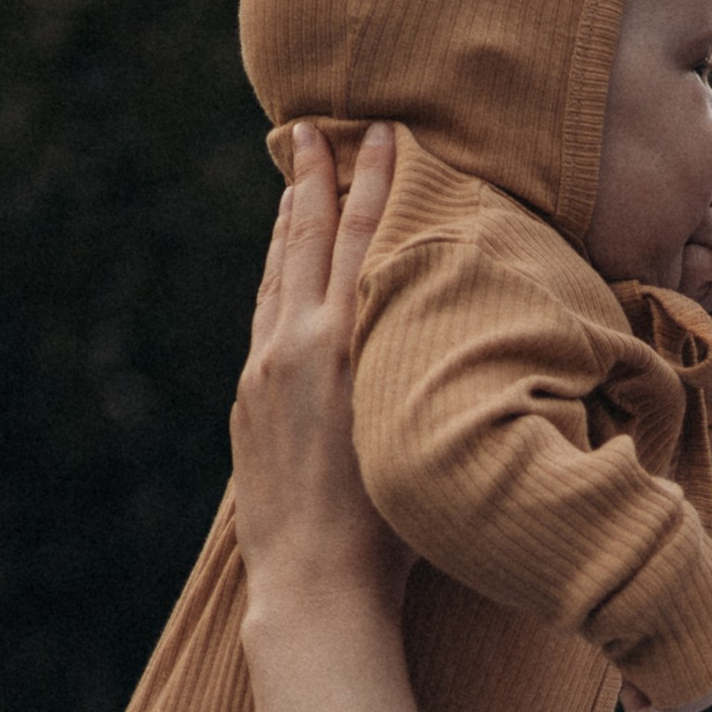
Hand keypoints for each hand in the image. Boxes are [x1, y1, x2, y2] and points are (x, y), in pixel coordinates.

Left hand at [231, 120, 408, 622]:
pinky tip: (280, 259)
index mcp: (342, 349)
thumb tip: (462, 321)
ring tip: (293, 172)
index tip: (382, 134)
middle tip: (314, 126)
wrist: (314, 584)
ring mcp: (263, 371)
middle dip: (314, 178)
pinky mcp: (248, 397)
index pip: (362, 243)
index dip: (374, 184)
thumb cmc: (392, 528)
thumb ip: (426, 366)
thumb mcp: (418, 429)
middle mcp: (294, 348)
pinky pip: (263, 311)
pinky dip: (274, 270)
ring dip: (287, 218)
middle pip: (305, 239)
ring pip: (276, 272)